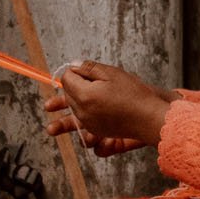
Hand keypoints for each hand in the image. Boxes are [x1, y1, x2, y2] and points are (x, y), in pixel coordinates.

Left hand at [43, 62, 170, 157]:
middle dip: (70, 88)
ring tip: (50, 122)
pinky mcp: (98, 131)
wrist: (149, 117)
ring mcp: (90, 124)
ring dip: (68, 110)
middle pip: (68, 96)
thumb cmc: (134, 94)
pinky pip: (83, 124)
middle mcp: (83, 112)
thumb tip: (73, 67)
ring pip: (73, 112)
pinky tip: (82, 118)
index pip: (67, 79)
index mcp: (84, 96)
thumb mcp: (111, 73)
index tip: (80, 69)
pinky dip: (82, 119)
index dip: (73, 72)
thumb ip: (88, 68)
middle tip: (74, 80)